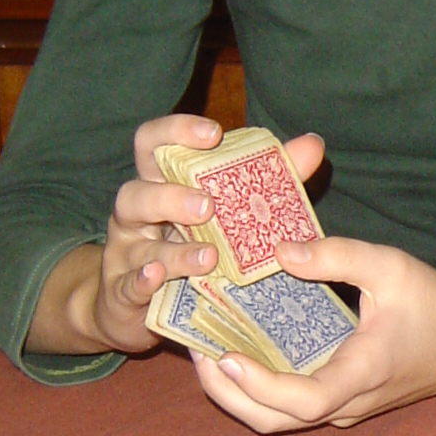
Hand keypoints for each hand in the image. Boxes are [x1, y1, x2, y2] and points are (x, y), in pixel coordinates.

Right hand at [34, 117, 325, 356]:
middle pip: (136, 192)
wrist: (130, 303)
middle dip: (170, 197)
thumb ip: (267, 178)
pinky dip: (142, 282)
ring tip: (209, 256)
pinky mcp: (123, 294)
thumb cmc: (186, 244)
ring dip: (174, 251)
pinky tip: (157, 278)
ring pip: (138, 246)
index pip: (152, 144)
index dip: (176, 132)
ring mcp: (126, 255)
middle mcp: (135, 215)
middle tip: (208, 205)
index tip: (213, 134)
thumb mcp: (222, 212)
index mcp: (158, 184)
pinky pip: (128, 287)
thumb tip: (312, 145)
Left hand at [190, 235, 435, 432]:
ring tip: (208, 350)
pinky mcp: (338, 404)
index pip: (303, 401)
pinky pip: (288, 408)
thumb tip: (278, 251)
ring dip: (235, 394)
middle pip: (273, 422)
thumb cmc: (434, 304)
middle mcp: (347, 403)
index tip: (227, 356)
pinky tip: (239, 351)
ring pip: (275, 421)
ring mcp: (341, 410)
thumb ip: (337, 255)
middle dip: (227, 393)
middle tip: (198, 349)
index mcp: (361, 373)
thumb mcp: (391, 266)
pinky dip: (255, 389)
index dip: (259, 385)